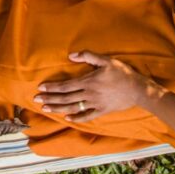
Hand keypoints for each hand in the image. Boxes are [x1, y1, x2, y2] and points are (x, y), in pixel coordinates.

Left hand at [35, 51, 154, 122]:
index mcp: (88, 82)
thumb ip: (88, 56)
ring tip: (46, 109)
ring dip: (58, 109)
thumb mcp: (106, 60)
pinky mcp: (102, 111)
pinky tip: (67, 119)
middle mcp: (89, 95)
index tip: (40, 88)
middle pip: (65, 98)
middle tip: (36, 100)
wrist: (138, 90)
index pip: (65, 86)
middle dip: (49, 99)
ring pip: (73, 108)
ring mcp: (95, 104)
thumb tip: (71, 55)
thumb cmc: (122, 73)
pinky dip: (76, 118)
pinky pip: (87, 116)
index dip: (52, 88)